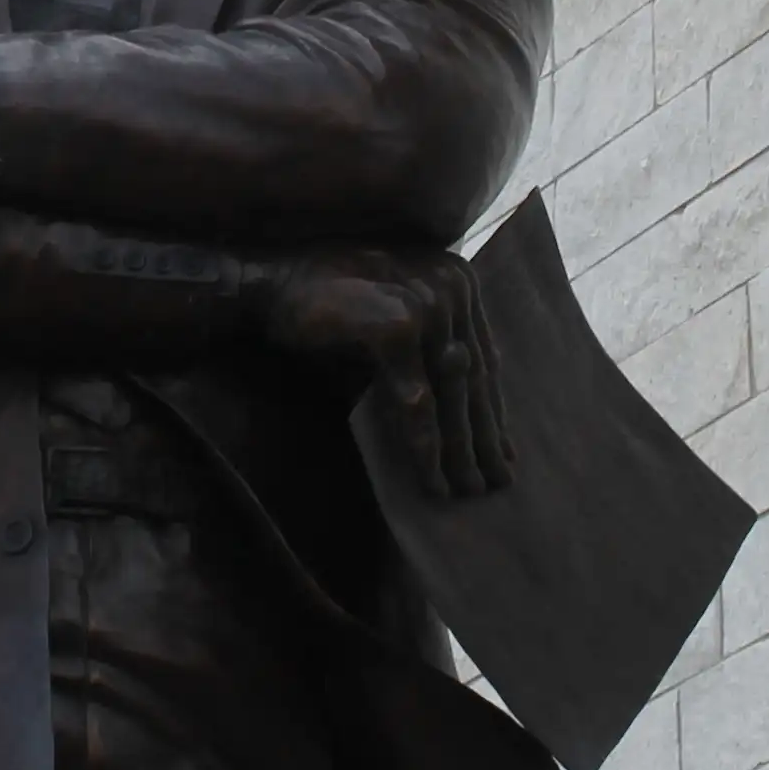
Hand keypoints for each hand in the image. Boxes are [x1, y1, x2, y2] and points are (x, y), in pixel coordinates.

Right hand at [253, 246, 513, 500]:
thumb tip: (465, 417)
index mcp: (457, 278)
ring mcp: (427, 302)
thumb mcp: (391, 329)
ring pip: (450, 393)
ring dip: (459, 450)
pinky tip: (431, 479)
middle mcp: (452, 284)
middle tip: (496, 483)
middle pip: (473, 377)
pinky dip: (425, 445)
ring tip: (465, 490)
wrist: (266, 283)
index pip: (482, 356)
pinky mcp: (398, 327)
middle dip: (482, 436)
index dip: (492, 408)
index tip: (502, 451)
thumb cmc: (326, 309)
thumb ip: (427, 358)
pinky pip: (417, 401)